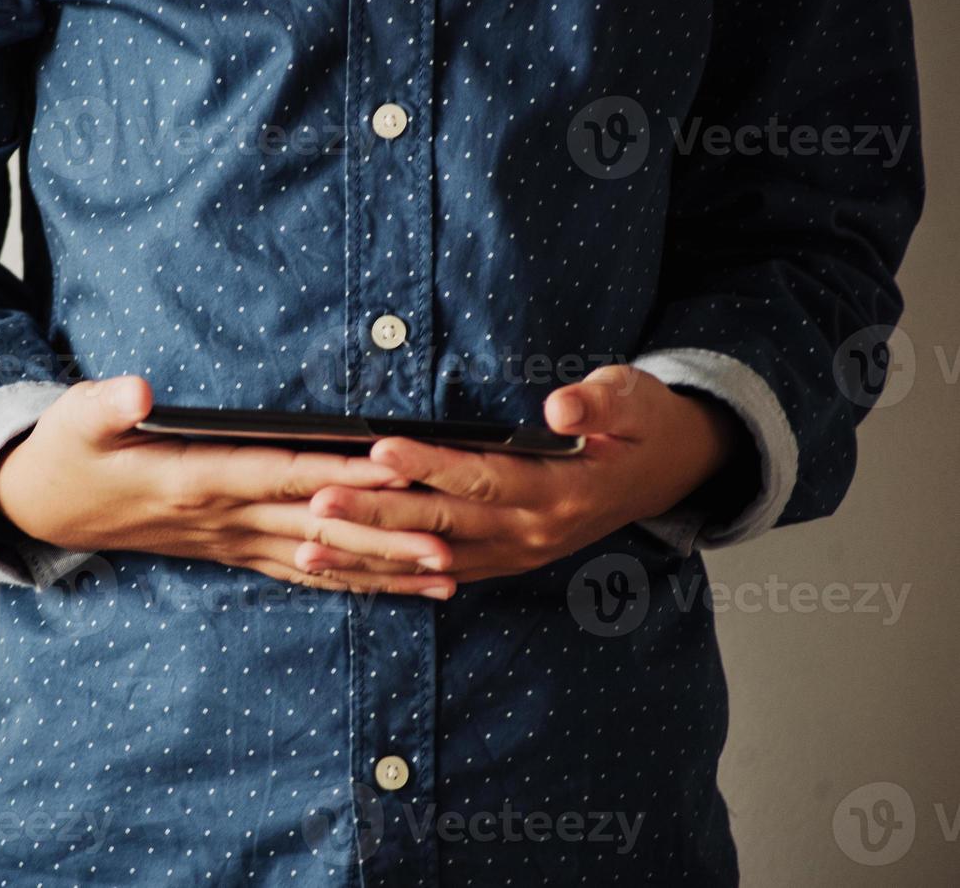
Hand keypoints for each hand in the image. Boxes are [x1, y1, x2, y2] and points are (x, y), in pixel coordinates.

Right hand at [0, 376, 459, 596]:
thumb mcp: (74, 419)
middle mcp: (221, 518)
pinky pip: (300, 570)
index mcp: (193, 478)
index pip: (280, 474)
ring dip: (381, 569)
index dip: (338, 473)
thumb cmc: (66, 454)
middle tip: (448, 541)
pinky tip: (390, 588)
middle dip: (384, 534)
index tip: (392, 468)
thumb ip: (107, 404)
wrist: (43, 509)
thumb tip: (139, 390)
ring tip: (444, 574)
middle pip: (317, 526)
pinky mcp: (230, 549)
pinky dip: (348, 580)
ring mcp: (229, 540)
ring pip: (319, 557)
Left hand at [299, 365, 746, 587]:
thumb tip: (560, 405)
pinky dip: (391, 576)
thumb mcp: (634, 398)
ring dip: (369, 557)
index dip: (430, 464)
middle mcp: (533, 532)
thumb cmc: (640, 426)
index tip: (378, 448)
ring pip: (430, 561)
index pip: (483, 477)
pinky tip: (344, 573)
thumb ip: (599, 401)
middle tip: (319, 503)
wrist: (665, 474)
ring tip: (308, 548)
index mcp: (562, 491)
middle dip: (376, 514)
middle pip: (441, 524)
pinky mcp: (503, 562)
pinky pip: (438, 576)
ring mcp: (517, 554)